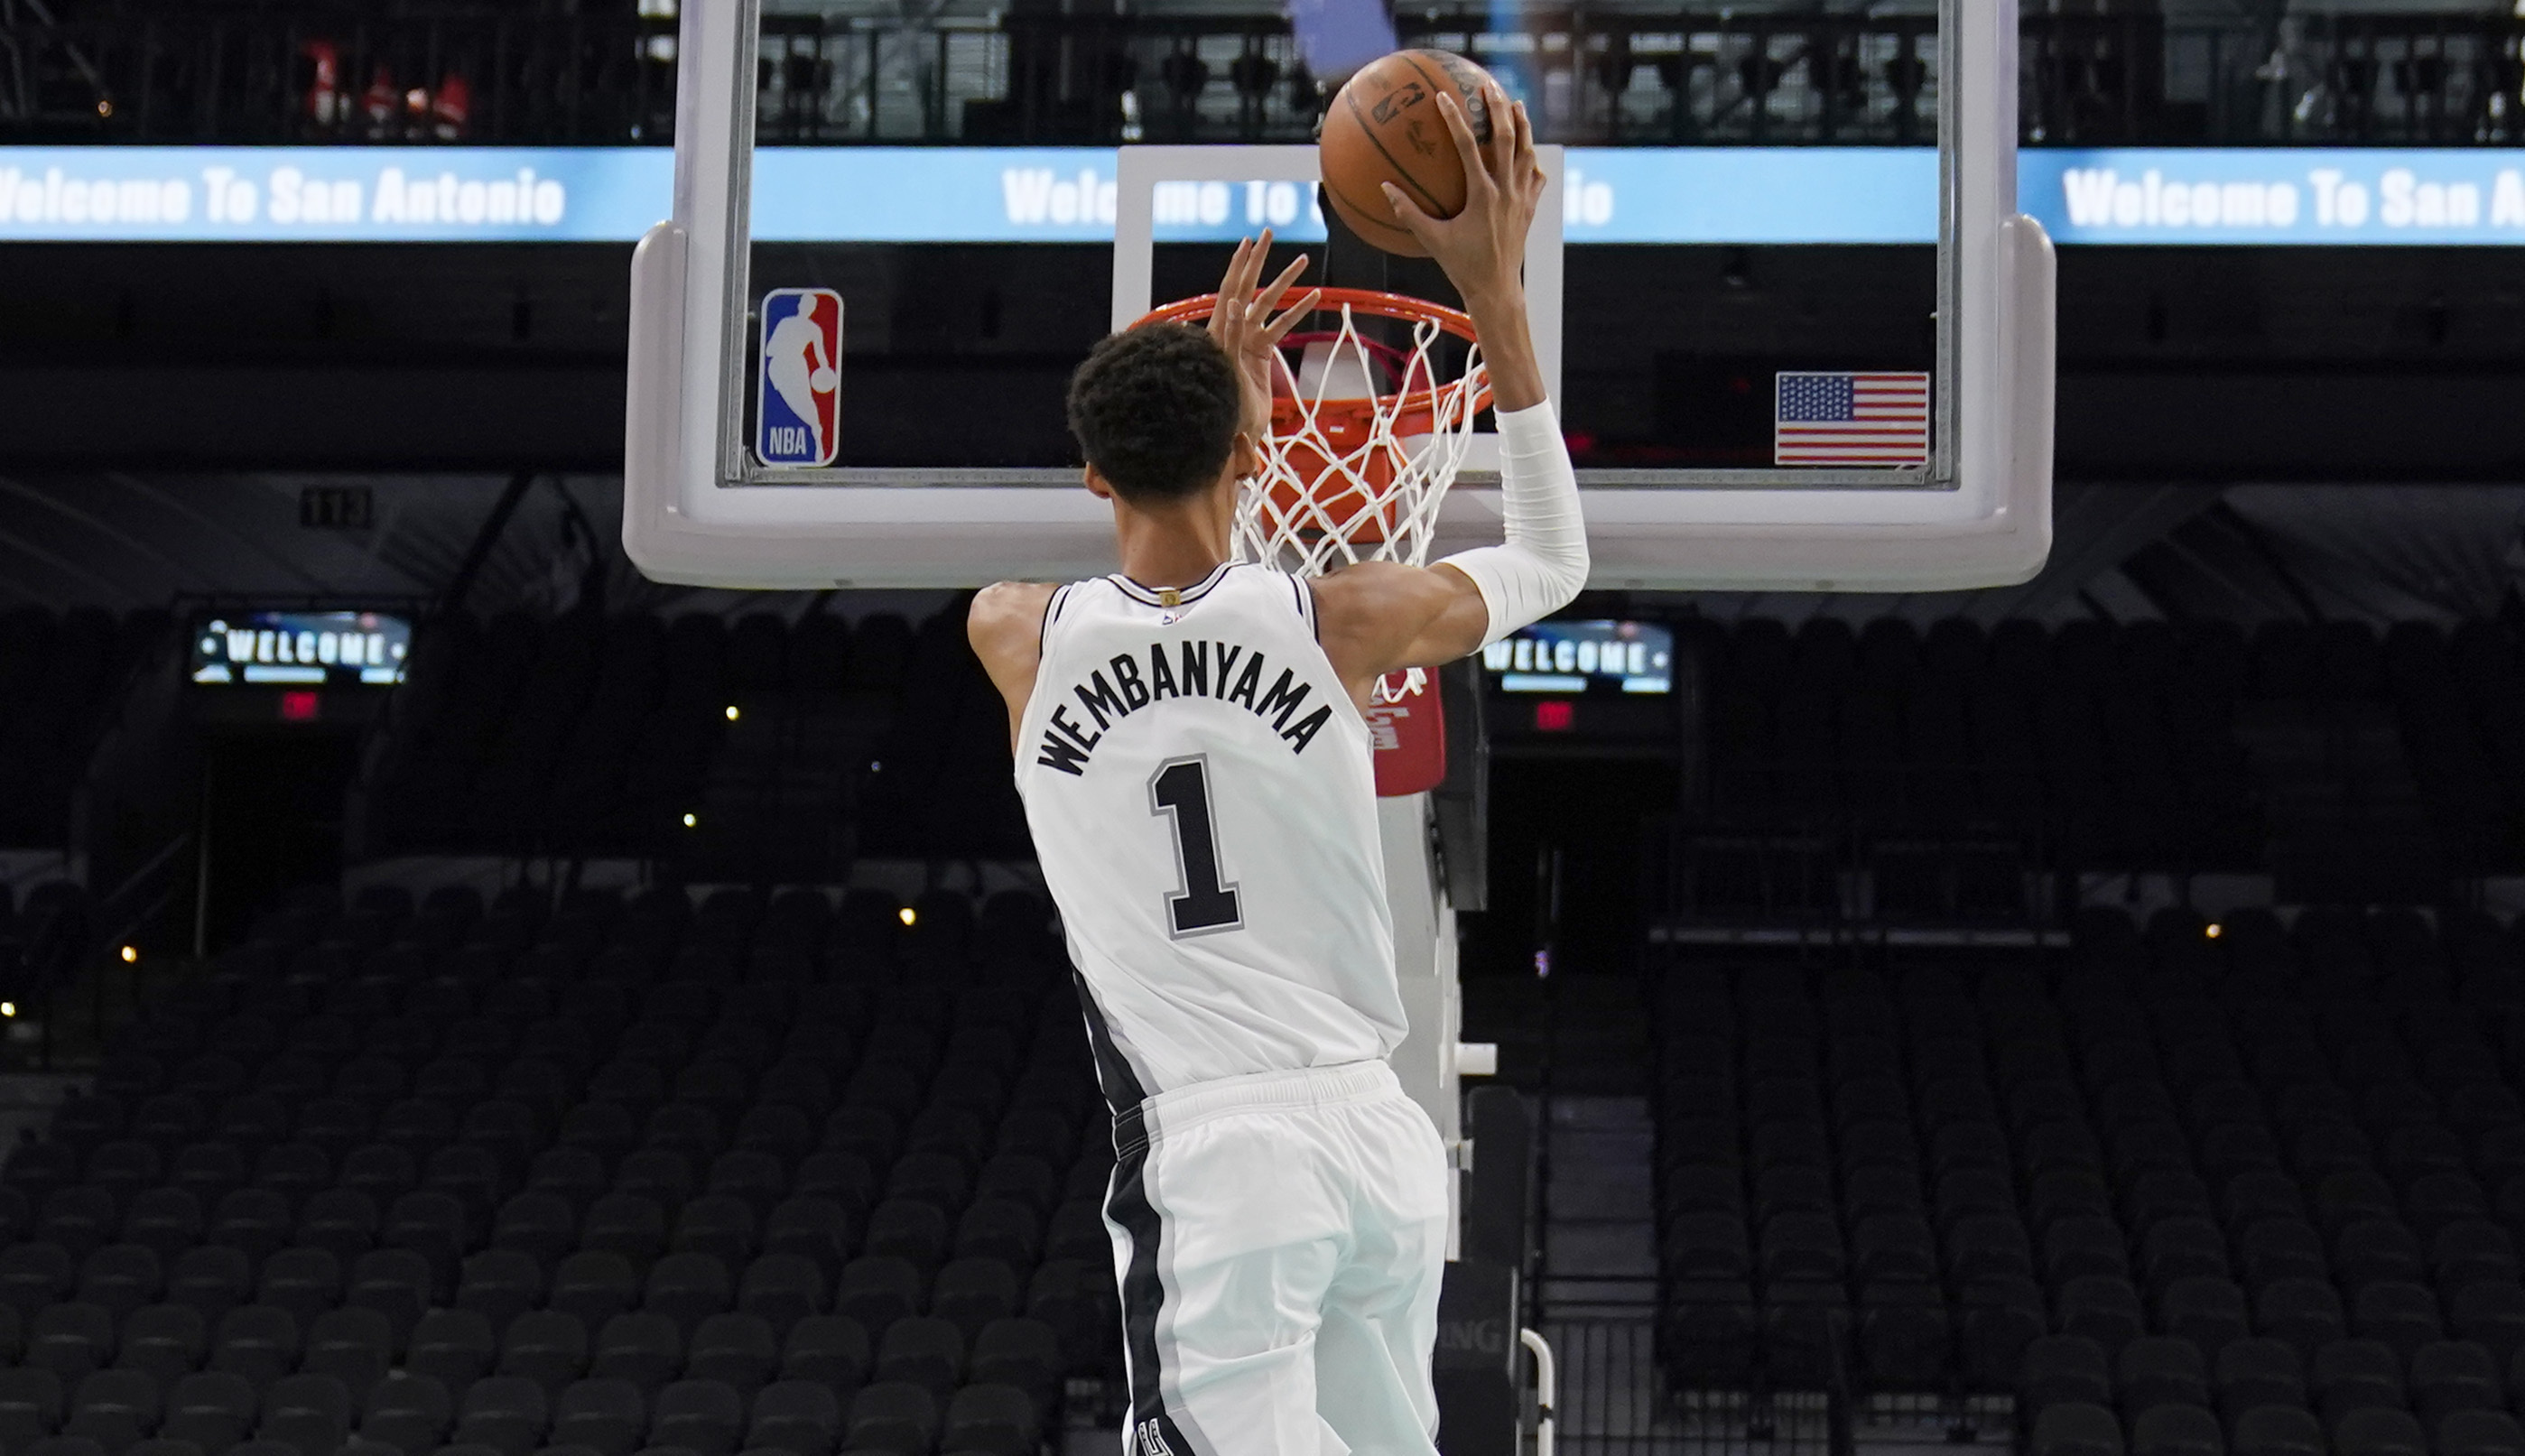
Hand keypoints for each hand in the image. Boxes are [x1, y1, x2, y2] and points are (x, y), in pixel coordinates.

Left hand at [1207, 231, 1320, 442]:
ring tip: (1304, 260)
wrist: (1234, 427)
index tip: (1248, 241)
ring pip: (1270, 302)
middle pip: (1249, 285)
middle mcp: (1234, 327)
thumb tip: (1235, 303)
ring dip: (1286, 281)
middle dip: (1259, 260)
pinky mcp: (1262, 351)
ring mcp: (1249, 337)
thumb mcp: (1226, 367)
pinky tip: (1315, 297)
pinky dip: (1298, 312)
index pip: (1230, 288)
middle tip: (1269, 232)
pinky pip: (1283, 326)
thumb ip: (1231, 335)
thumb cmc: (1223, 400)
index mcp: (1221, 328)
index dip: (1238, 264)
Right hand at [1379, 79, 1544, 310]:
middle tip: (1490, 87)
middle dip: (1498, 109)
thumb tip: (1385, 188)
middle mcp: (1506, 191)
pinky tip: (1528, 153)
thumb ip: (1408, 212)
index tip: (1443, 97)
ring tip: (1517, 105)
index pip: (1468, 146)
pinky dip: (1532, 161)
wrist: (1497, 289)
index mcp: (1482, 195)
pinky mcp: (1529, 208)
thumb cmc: (1461, 266)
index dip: (1454, 119)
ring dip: (1522, 127)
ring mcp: (1521, 198)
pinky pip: (1535, 178)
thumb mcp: (1431, 239)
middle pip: (1506, 139)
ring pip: (1526, 153)